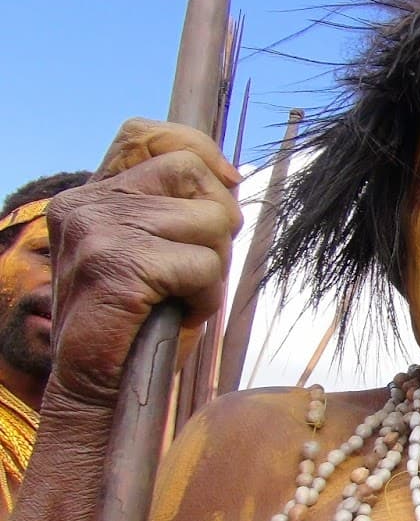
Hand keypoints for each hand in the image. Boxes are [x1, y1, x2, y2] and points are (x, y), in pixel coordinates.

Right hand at [46, 118, 241, 405]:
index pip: (144, 134)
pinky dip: (206, 296)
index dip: (199, 150)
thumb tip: (232, 178)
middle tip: (201, 266)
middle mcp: (87, 204)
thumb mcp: (153, 251)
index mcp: (90, 195)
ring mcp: (99, 233)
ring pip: (209, 220)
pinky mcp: (118, 266)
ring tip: (184, 295)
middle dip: (218, 220)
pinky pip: (203, 265)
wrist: (96, 386)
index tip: (228, 181)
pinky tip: (180, 315)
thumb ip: (174, 209)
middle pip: (193, 174)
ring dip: (214, 266)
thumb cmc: (138, 320)